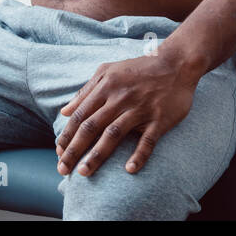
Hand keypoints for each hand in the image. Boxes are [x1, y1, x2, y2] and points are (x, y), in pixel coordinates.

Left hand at [54, 53, 199, 176]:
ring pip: (114, 134)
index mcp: (106, 86)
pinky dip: (139, 155)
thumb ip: (86, 91)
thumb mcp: (109, 71)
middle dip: (75, 149)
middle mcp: (121, 98)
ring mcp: (141, 109)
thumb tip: (65, 111)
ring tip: (84, 172)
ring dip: (97, 155)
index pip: (81, 115)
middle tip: (63, 169)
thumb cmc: (139, 68)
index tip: (58, 152)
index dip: (68, 135)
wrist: (176, 64)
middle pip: (92, 127)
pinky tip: (129, 169)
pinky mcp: (160, 119)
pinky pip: (148, 140)